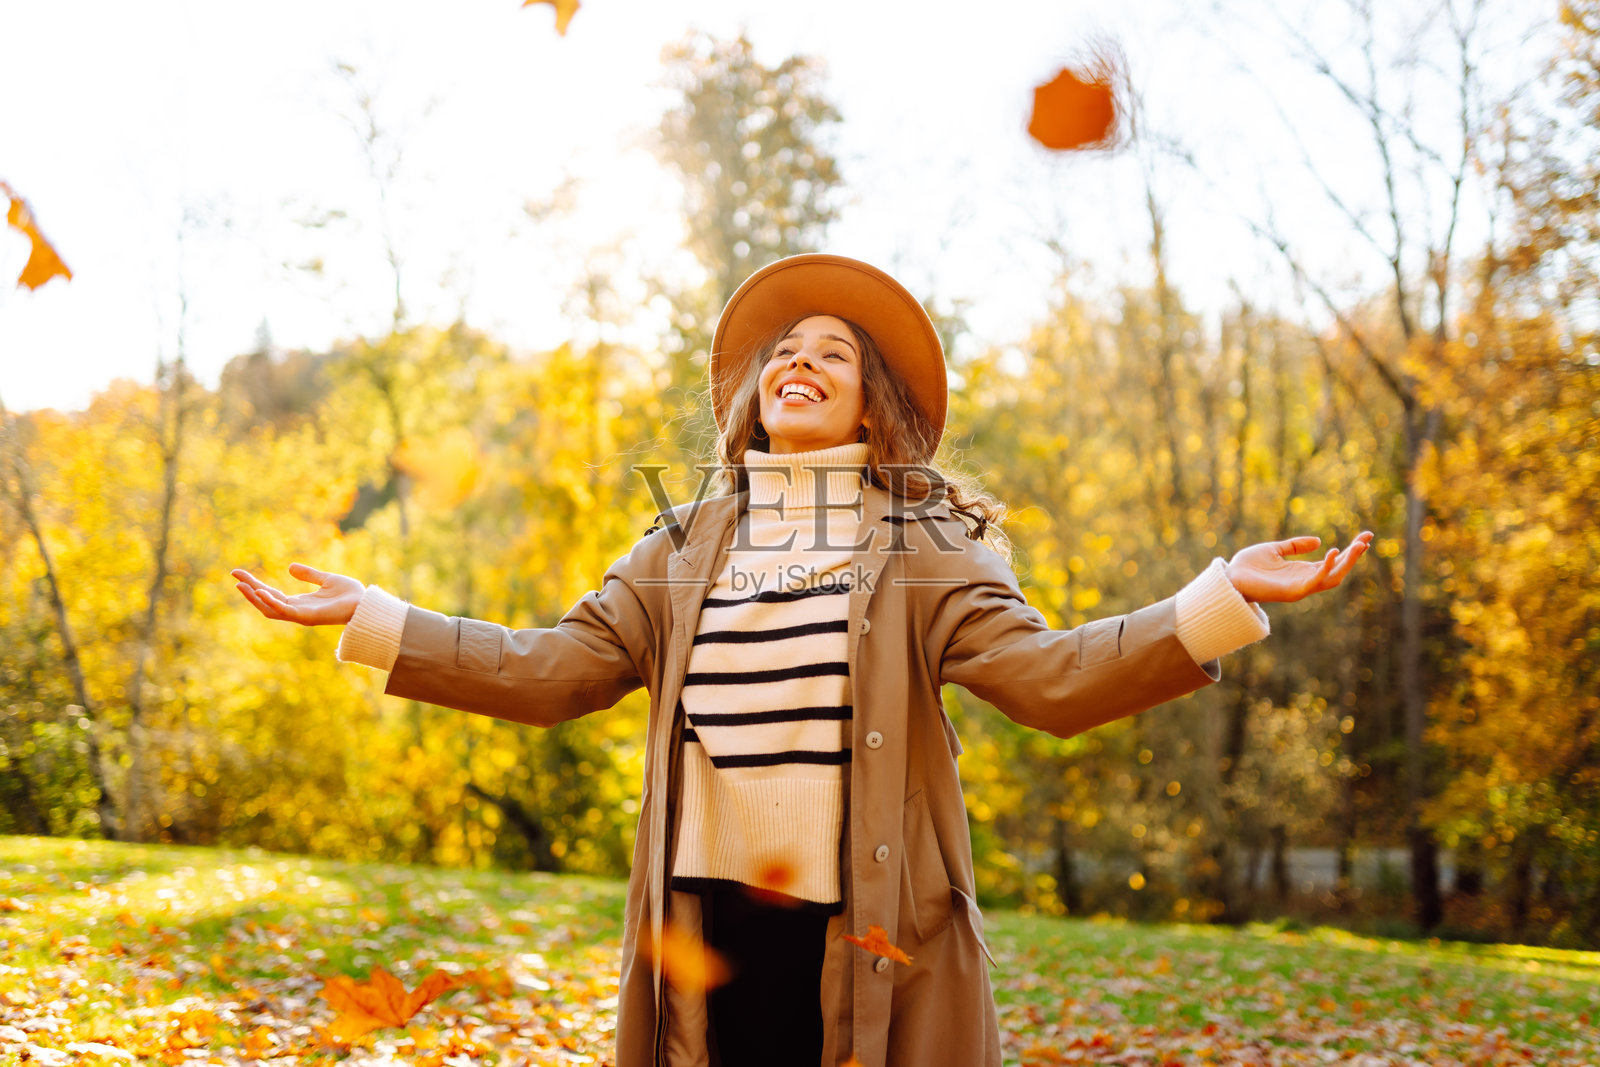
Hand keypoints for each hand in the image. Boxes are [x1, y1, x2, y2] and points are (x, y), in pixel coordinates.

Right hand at [231, 563, 363, 625]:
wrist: (365, 603)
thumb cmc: (350, 594)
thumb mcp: (326, 579)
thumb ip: (309, 575)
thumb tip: (290, 567)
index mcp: (299, 602)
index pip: (270, 594)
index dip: (254, 584)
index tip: (238, 573)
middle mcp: (297, 610)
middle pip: (265, 602)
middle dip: (249, 590)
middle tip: (235, 576)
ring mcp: (301, 615)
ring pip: (270, 609)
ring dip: (255, 597)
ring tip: (241, 585)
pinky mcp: (308, 617)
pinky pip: (285, 611)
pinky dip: (272, 603)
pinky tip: (261, 592)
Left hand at [1224, 531, 1374, 603]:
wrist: (1229, 577)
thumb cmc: (1248, 566)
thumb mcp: (1275, 550)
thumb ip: (1295, 546)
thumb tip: (1318, 541)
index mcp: (1303, 571)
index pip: (1334, 562)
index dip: (1350, 551)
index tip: (1365, 536)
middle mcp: (1305, 581)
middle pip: (1339, 570)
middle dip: (1354, 555)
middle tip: (1367, 538)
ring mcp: (1301, 588)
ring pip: (1333, 577)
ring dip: (1347, 562)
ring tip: (1358, 545)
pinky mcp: (1292, 592)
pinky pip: (1315, 581)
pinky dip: (1326, 568)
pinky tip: (1333, 551)